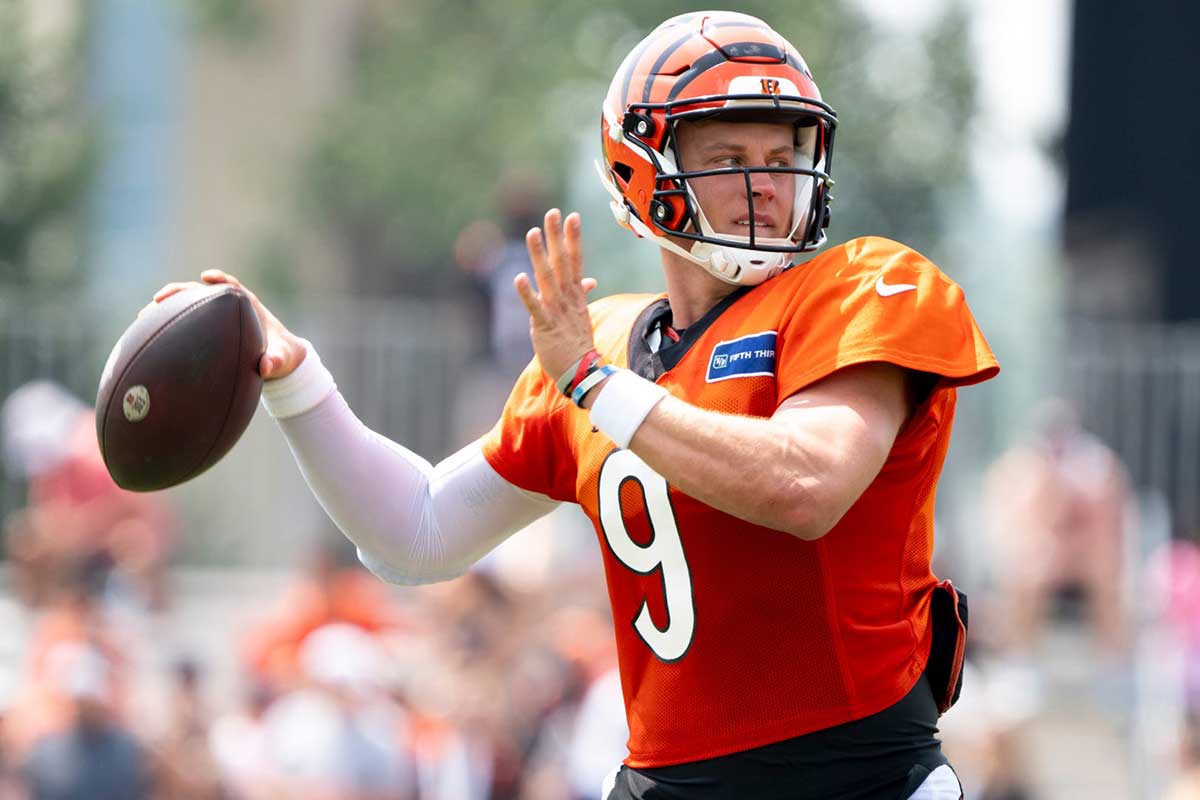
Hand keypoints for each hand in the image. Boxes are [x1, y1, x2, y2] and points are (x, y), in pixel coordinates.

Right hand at [144, 270, 307, 379]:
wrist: (279, 361)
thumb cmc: (282, 357)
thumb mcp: (282, 361)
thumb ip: (275, 362)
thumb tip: (265, 366)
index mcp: (249, 308)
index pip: (233, 287)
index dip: (220, 280)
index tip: (206, 277)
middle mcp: (229, 309)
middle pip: (201, 293)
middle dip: (180, 292)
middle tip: (158, 298)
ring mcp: (216, 318)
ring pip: (189, 306)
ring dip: (167, 308)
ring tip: (144, 316)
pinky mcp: (209, 330)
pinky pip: (187, 323)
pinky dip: (170, 324)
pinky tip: (149, 334)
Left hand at [514, 209, 599, 379]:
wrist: (581, 370)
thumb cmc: (578, 342)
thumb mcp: (582, 314)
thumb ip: (582, 294)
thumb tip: (590, 281)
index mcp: (576, 294)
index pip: (576, 260)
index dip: (573, 237)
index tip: (571, 216)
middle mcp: (567, 298)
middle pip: (562, 261)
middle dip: (556, 236)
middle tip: (552, 212)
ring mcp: (556, 310)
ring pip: (547, 277)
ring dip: (539, 255)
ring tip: (532, 233)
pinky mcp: (544, 325)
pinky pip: (534, 306)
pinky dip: (527, 292)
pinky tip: (518, 277)